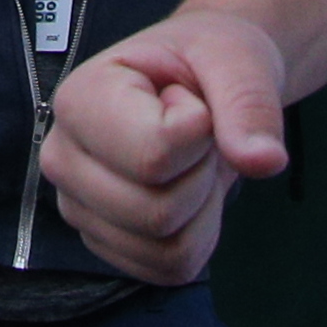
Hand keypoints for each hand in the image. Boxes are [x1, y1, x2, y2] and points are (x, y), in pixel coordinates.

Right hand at [39, 11, 288, 283]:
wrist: (199, 85)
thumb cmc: (205, 61)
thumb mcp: (235, 58)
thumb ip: (248, 102)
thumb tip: (265, 161)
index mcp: (77, 100)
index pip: (152, 155)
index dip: (199, 131)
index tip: (191, 99)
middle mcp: (62, 159)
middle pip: (157, 212)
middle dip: (203, 173)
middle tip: (198, 132)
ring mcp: (77, 208)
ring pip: (166, 246)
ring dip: (203, 204)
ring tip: (190, 158)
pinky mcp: (106, 244)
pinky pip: (170, 268)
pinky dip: (199, 235)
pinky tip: (187, 190)